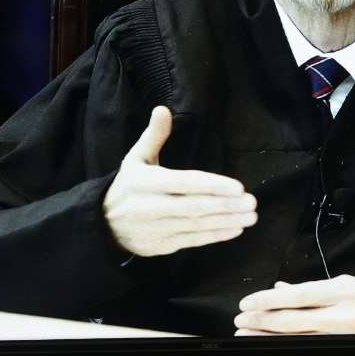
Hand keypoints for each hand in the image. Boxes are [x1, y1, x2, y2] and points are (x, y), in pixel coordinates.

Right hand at [103, 106, 256, 256]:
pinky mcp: (161, 246)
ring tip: (250, 216)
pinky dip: (214, 236)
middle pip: (194, 207)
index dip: (212, 185)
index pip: (184, 183)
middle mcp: (150, 207)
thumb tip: (163, 109)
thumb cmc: (128, 186)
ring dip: (226, 221)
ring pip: (196, 226)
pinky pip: (192, 241)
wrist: (103, 224)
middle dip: (225, 206)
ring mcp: (156, 229)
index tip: (239, 187)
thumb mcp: (135, 159)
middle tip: (252, 202)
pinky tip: (234, 229)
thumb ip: (153, 136)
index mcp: (145, 182)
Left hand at [233, 275, 354, 334]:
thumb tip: (281, 289)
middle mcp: (343, 312)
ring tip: (248, 335)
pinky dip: (289, 343)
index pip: (296, 295)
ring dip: (269, 336)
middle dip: (261, 321)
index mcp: (343, 289)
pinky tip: (274, 342)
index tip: (246, 303)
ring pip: (297, 337)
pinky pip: (311, 345)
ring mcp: (345, 333)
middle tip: (239, 322)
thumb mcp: (349, 284)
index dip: (267, 301)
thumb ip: (314, 289)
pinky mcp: (347, 346)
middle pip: (292, 319)